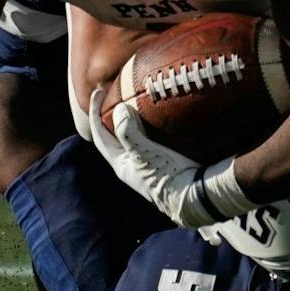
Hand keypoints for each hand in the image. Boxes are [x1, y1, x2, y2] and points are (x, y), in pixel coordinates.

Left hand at [87, 87, 248, 226]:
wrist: (194, 198)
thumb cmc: (167, 175)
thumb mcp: (144, 153)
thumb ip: (128, 132)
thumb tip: (118, 110)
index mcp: (120, 164)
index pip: (99, 136)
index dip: (94, 113)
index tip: (97, 92)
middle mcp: (130, 167)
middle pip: (113, 137)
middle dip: (110, 117)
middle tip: (114, 94)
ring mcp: (146, 167)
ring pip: (132, 139)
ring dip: (130, 121)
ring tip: (135, 101)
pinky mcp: (163, 165)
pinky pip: (149, 141)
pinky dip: (148, 128)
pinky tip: (159, 118)